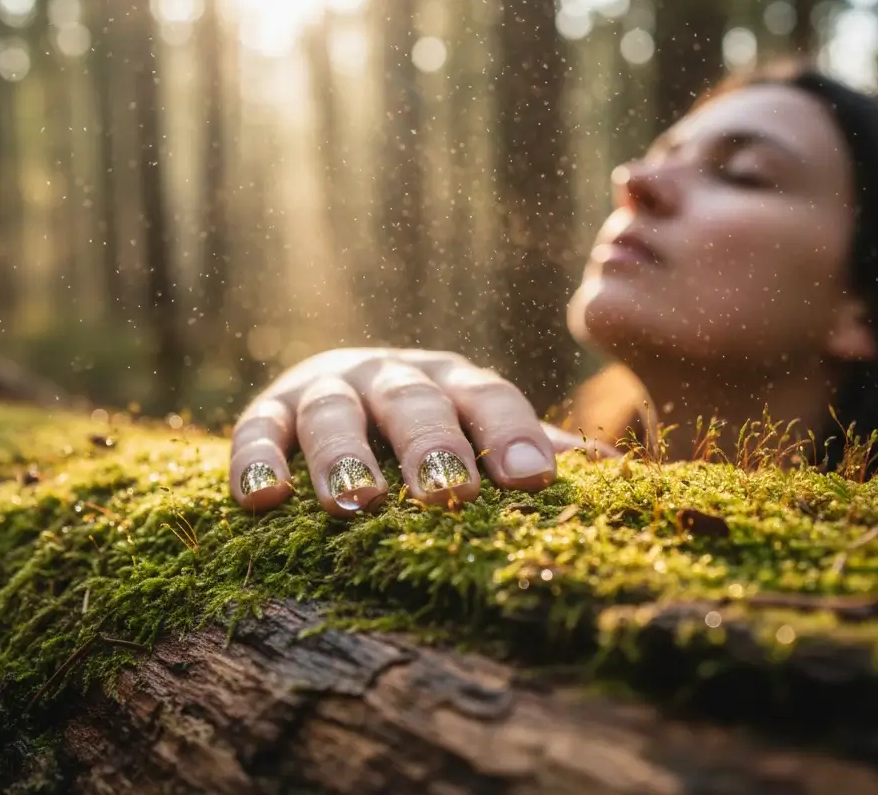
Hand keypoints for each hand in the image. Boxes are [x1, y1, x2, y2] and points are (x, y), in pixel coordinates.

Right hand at [227, 348, 613, 516]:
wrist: (342, 388)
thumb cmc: (431, 426)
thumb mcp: (479, 429)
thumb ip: (533, 448)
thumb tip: (621, 475)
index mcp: (453, 381)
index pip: (488, 396)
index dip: (511, 435)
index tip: (534, 482)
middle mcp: (391, 376)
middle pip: (413, 402)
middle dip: (431, 446)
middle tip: (447, 494)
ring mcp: (328, 389)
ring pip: (333, 413)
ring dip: (342, 454)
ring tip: (353, 502)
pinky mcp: (270, 410)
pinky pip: (257, 430)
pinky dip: (256, 459)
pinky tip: (263, 500)